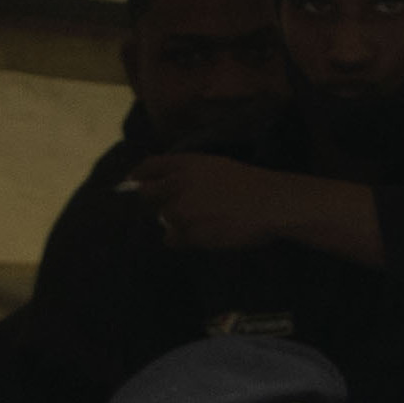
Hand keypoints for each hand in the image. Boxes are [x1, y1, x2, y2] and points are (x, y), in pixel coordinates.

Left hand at [134, 149, 376, 262]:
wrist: (269, 204)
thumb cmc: (248, 184)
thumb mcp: (215, 166)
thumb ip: (185, 172)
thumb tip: (159, 183)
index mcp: (186, 163)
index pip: (148, 167)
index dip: (138, 176)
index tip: (134, 183)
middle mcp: (177, 184)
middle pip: (146, 196)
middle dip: (156, 201)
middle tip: (175, 207)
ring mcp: (181, 210)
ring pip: (162, 219)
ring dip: (176, 221)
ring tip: (203, 219)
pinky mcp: (188, 233)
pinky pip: (171, 239)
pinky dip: (182, 239)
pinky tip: (203, 233)